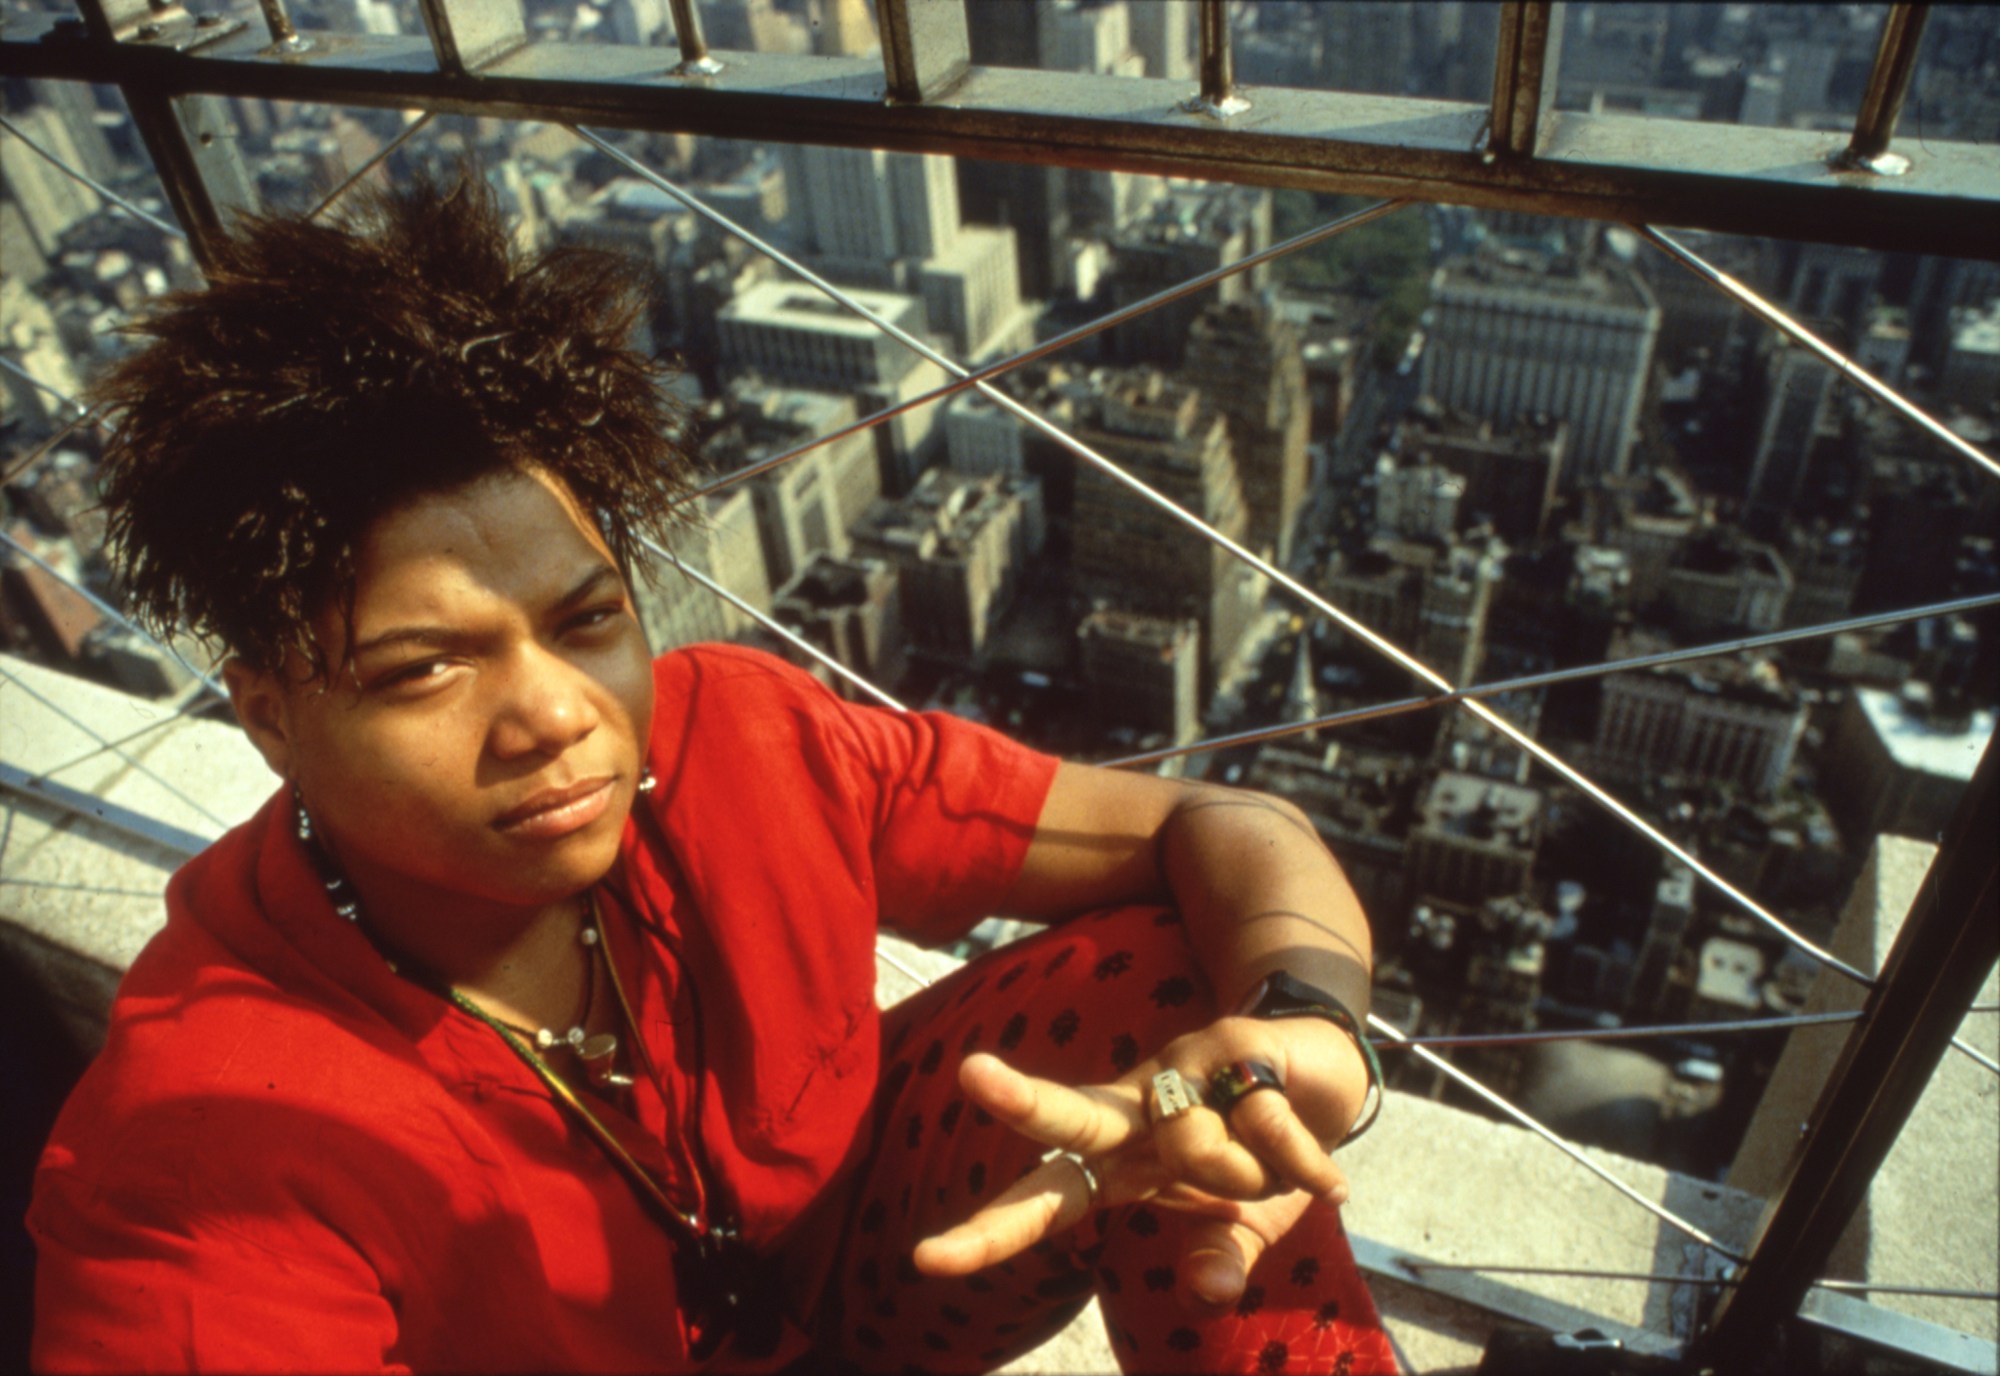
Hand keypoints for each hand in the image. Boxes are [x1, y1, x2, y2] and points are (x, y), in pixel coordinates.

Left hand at [912, 1015, 1368, 1303]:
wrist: (1324, 1078)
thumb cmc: (1264, 1157)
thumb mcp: (1248, 1228)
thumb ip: (1220, 1259)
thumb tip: (1203, 1293)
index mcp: (1120, 1162)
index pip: (1045, 1198)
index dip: (990, 1231)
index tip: (925, 1258)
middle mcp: (1134, 1110)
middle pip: (1073, 1112)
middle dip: (1024, 1099)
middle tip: (969, 1072)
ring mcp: (1178, 1069)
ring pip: (1197, 1144)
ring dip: (1256, 1176)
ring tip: (1277, 1169)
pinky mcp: (1228, 1042)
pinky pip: (1267, 1125)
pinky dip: (1304, 1159)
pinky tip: (1318, 1159)